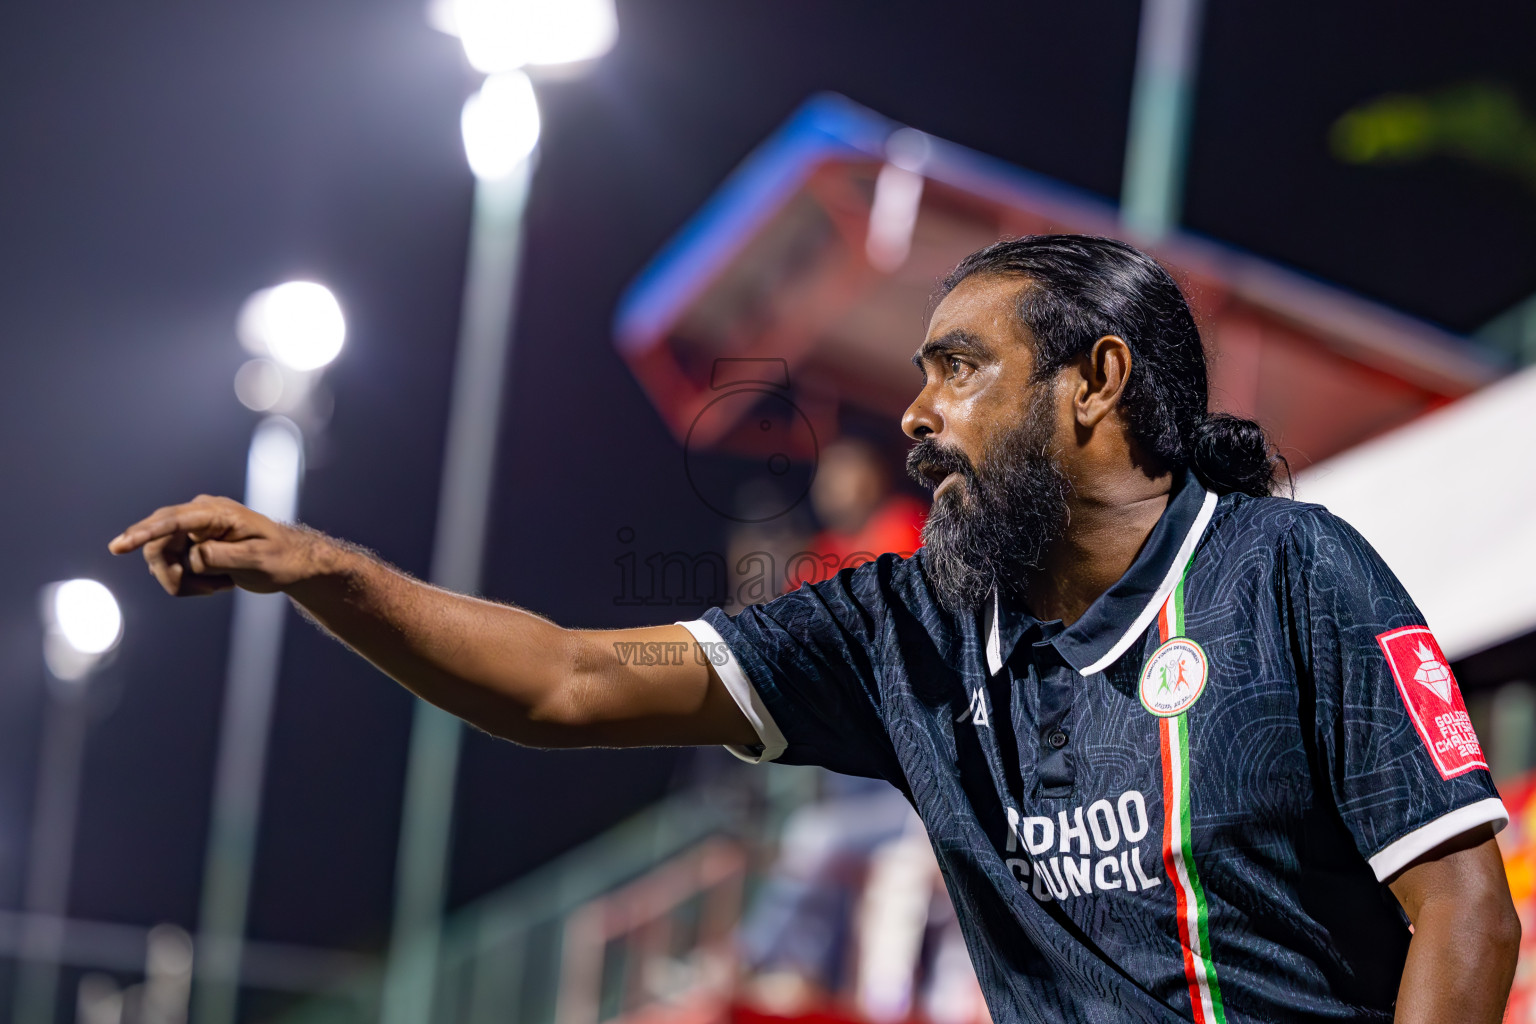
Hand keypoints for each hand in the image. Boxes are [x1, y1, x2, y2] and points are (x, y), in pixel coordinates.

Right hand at [109, 495, 322, 595]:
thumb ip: (223, 557)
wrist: (290, 561)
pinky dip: (189, 582)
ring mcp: (191, 529)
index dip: (142, 534)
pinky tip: (219, 583)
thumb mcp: (258, 560)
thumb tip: (192, 556)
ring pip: (160, 559)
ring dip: (184, 581)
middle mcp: (197, 515)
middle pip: (157, 544)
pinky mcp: (189, 543)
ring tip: (221, 585)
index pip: (172, 521)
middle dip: (172, 574)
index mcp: (215, 512)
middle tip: (204, 592)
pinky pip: (171, 567)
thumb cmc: (280, 557)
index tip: (118, 547)